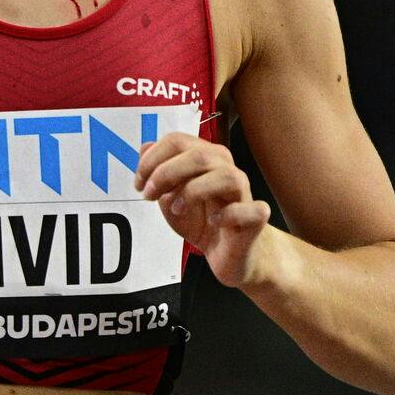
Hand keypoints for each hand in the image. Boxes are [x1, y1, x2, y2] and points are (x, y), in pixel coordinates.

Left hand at [135, 132, 272, 288]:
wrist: (227, 253)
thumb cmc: (201, 221)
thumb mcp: (169, 196)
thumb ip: (157, 172)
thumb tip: (144, 147)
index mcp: (205, 159)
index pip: (178, 141)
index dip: (153, 159)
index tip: (138, 183)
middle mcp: (226, 169)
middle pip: (199, 155)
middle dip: (166, 173)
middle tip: (149, 195)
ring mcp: (244, 192)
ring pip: (226, 176)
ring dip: (194, 191)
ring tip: (176, 208)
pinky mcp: (256, 217)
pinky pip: (250, 209)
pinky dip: (228, 214)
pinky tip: (214, 222)